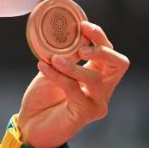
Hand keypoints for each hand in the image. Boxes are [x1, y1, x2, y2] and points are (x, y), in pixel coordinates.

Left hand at [16, 21, 128, 147]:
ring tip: (53, 59)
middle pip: (118, 63)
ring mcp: (97, 102)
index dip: (100, 37)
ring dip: (72, 65)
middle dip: (101, 49)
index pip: (109, 52)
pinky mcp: (86, 113)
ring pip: (94, 77)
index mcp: (97, 73)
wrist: (30, 122)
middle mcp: (102, 88)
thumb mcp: (53, 68)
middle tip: (80, 48)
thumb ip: (62, 55)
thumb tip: (64, 37)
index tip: (82, 25)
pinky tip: (43, 67)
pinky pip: (74, 89)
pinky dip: (58, 75)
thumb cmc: (43, 96)